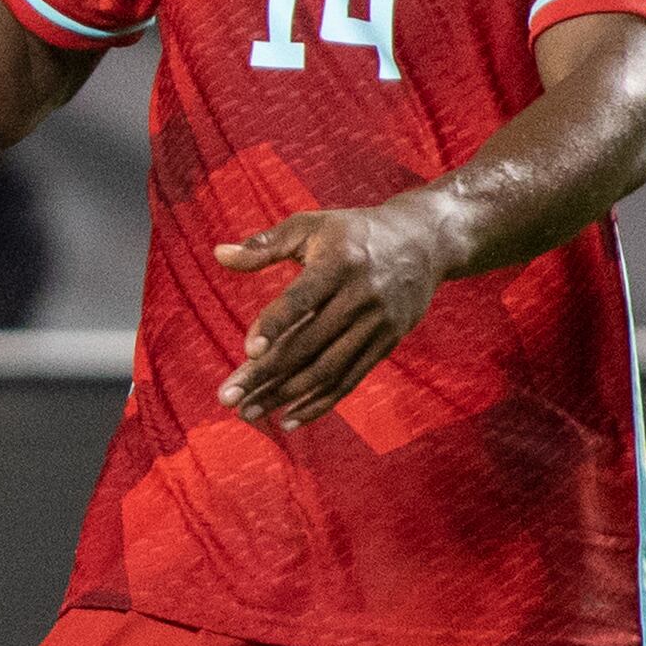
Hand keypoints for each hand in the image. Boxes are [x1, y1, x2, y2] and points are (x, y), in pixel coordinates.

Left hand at [213, 195, 454, 427]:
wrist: (426, 240)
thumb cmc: (354, 232)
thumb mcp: (311, 226)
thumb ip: (265, 244)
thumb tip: (219, 254)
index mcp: (340, 262)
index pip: (303, 299)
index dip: (275, 325)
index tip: (247, 351)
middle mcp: (362, 295)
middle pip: (309, 343)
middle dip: (266, 374)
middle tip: (228, 397)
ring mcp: (378, 323)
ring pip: (328, 368)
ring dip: (286, 395)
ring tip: (249, 413)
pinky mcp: (388, 342)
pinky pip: (351, 379)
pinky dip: (320, 402)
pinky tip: (289, 419)